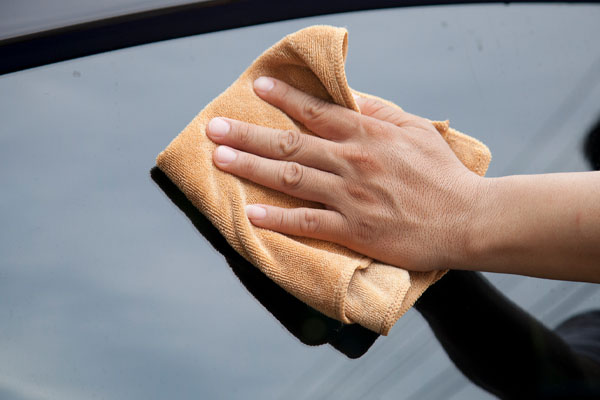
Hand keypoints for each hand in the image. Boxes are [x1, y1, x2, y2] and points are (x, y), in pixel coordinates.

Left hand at [205, 77, 485, 270]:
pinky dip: (278, 218)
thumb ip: (379, 111)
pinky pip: (308, 222)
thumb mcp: (415, 129)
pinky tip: (252, 214)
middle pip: (291, 144)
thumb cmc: (442, 175)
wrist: (467, 219)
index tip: (257, 90)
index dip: (284, 99)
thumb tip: (348, 96)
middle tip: (215, 129)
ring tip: (221, 160)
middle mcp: (353, 162)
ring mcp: (351, 196)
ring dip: (251, 168)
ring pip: (291, 178)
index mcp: (368, 134)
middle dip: (248, 135)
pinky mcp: (354, 230)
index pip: (317, 111)